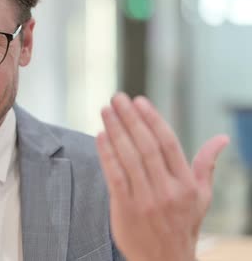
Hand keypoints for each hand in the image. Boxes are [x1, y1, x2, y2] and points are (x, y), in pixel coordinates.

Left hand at [95, 93, 228, 260]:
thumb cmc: (182, 224)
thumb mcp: (201, 196)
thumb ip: (206, 165)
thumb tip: (222, 139)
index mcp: (186, 184)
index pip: (168, 143)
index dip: (152, 119)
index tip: (139, 101)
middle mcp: (167, 190)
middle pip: (146, 146)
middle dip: (130, 119)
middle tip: (117, 98)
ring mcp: (145, 200)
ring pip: (128, 158)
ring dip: (115, 131)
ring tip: (106, 111)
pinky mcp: (125, 208)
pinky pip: (115, 176)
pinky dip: (107, 154)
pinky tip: (100, 136)